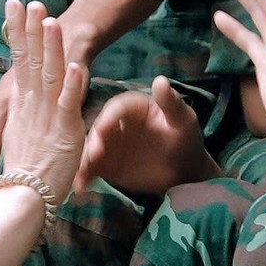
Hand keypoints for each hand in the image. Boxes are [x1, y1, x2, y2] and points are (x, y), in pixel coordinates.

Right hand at [0, 0, 89, 204]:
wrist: (24, 197)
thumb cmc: (25, 170)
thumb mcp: (23, 136)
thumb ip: (21, 118)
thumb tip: (15, 105)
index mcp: (20, 102)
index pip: (17, 59)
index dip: (17, 32)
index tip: (13, 7)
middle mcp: (30, 103)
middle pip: (29, 59)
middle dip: (29, 29)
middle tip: (27, 1)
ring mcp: (46, 113)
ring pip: (48, 74)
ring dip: (50, 47)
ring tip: (51, 20)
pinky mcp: (64, 128)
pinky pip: (68, 102)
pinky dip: (71, 84)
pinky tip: (74, 65)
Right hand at [75, 78, 217, 194]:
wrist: (185, 170)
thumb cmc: (186, 138)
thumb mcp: (183, 119)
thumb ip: (171, 102)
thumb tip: (161, 80)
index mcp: (133, 106)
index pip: (116, 108)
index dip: (109, 117)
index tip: (103, 129)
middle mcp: (116, 122)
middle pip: (98, 128)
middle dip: (93, 141)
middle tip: (94, 155)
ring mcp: (109, 143)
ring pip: (91, 148)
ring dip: (84, 159)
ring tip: (81, 174)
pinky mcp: (105, 163)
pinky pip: (92, 167)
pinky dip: (84, 175)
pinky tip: (80, 185)